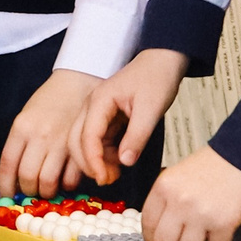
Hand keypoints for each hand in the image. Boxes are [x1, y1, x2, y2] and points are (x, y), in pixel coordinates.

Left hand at [0, 69, 100, 198]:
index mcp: (22, 128)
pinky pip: (71, 177)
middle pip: (27, 177)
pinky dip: (67, 185)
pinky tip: (65, 180)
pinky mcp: (80, 148)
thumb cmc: (51, 99)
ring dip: (46, 191)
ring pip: (48, 182)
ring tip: (46, 188)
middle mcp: (40, 137)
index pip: (8, 164)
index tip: (6, 195)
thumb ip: (20, 142)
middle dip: (27, 190)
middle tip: (29, 191)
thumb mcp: (26, 116)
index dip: (6, 185)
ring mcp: (61, 144)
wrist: (79, 82)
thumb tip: (15, 173)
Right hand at [69, 48, 187, 185]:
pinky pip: (99, 140)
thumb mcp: (151, 109)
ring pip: (85, 142)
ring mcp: (98, 111)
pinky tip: (117, 164)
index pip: (87, 136)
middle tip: (107, 180)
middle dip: (88, 163)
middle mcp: (93, 106)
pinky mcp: (107, 117)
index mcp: (100, 101)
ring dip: (96, 160)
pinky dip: (105, 154)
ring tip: (114, 175)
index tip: (103, 178)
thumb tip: (125, 162)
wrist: (164, 60)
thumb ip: (137, 136)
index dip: (93, 160)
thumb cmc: (157, 78)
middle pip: (77, 140)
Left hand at [143, 146, 240, 240]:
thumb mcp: (177, 175)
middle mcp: (180, 202)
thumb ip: (166, 199)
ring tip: (198, 238)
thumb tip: (159, 226)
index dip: (151, 239)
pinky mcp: (223, 223)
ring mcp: (201, 214)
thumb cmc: (213, 165)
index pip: (147, 223)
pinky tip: (217, 231)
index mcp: (164, 187)